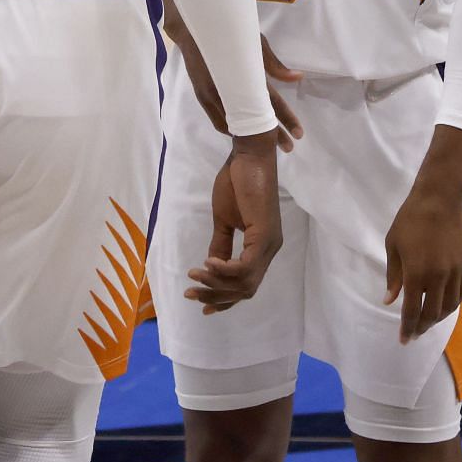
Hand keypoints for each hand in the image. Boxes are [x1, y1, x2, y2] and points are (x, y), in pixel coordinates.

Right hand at [176, 31, 303, 151]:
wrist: (195, 29)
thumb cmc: (230, 33)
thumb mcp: (256, 44)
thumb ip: (274, 65)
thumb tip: (297, 78)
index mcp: (247, 76)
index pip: (271, 103)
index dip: (286, 119)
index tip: (299, 134)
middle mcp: (230, 90)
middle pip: (255, 120)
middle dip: (273, 135)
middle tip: (289, 147)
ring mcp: (214, 96)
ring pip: (235, 125)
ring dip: (251, 136)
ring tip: (266, 144)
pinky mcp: (202, 96)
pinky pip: (219, 121)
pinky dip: (232, 129)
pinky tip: (242, 132)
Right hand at [184, 135, 282, 313]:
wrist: (249, 156)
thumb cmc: (238, 182)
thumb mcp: (224, 219)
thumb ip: (220, 244)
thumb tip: (211, 267)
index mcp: (261, 247)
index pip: (246, 284)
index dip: (225, 298)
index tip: (201, 304)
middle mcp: (270, 249)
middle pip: (246, 289)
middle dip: (216, 295)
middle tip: (190, 292)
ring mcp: (269, 243)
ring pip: (245, 282)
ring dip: (216, 283)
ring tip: (194, 275)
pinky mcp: (265, 235)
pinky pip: (245, 266)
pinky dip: (225, 269)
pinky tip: (207, 263)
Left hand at [383, 184, 461, 343]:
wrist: (439, 199)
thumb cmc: (410, 220)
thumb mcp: (393, 246)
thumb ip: (393, 276)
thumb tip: (390, 300)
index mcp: (416, 274)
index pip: (411, 310)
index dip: (407, 328)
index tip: (403, 340)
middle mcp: (438, 277)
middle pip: (432, 313)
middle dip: (422, 327)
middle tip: (414, 333)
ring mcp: (455, 272)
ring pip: (449, 306)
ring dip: (438, 318)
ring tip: (428, 321)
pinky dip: (454, 303)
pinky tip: (445, 305)